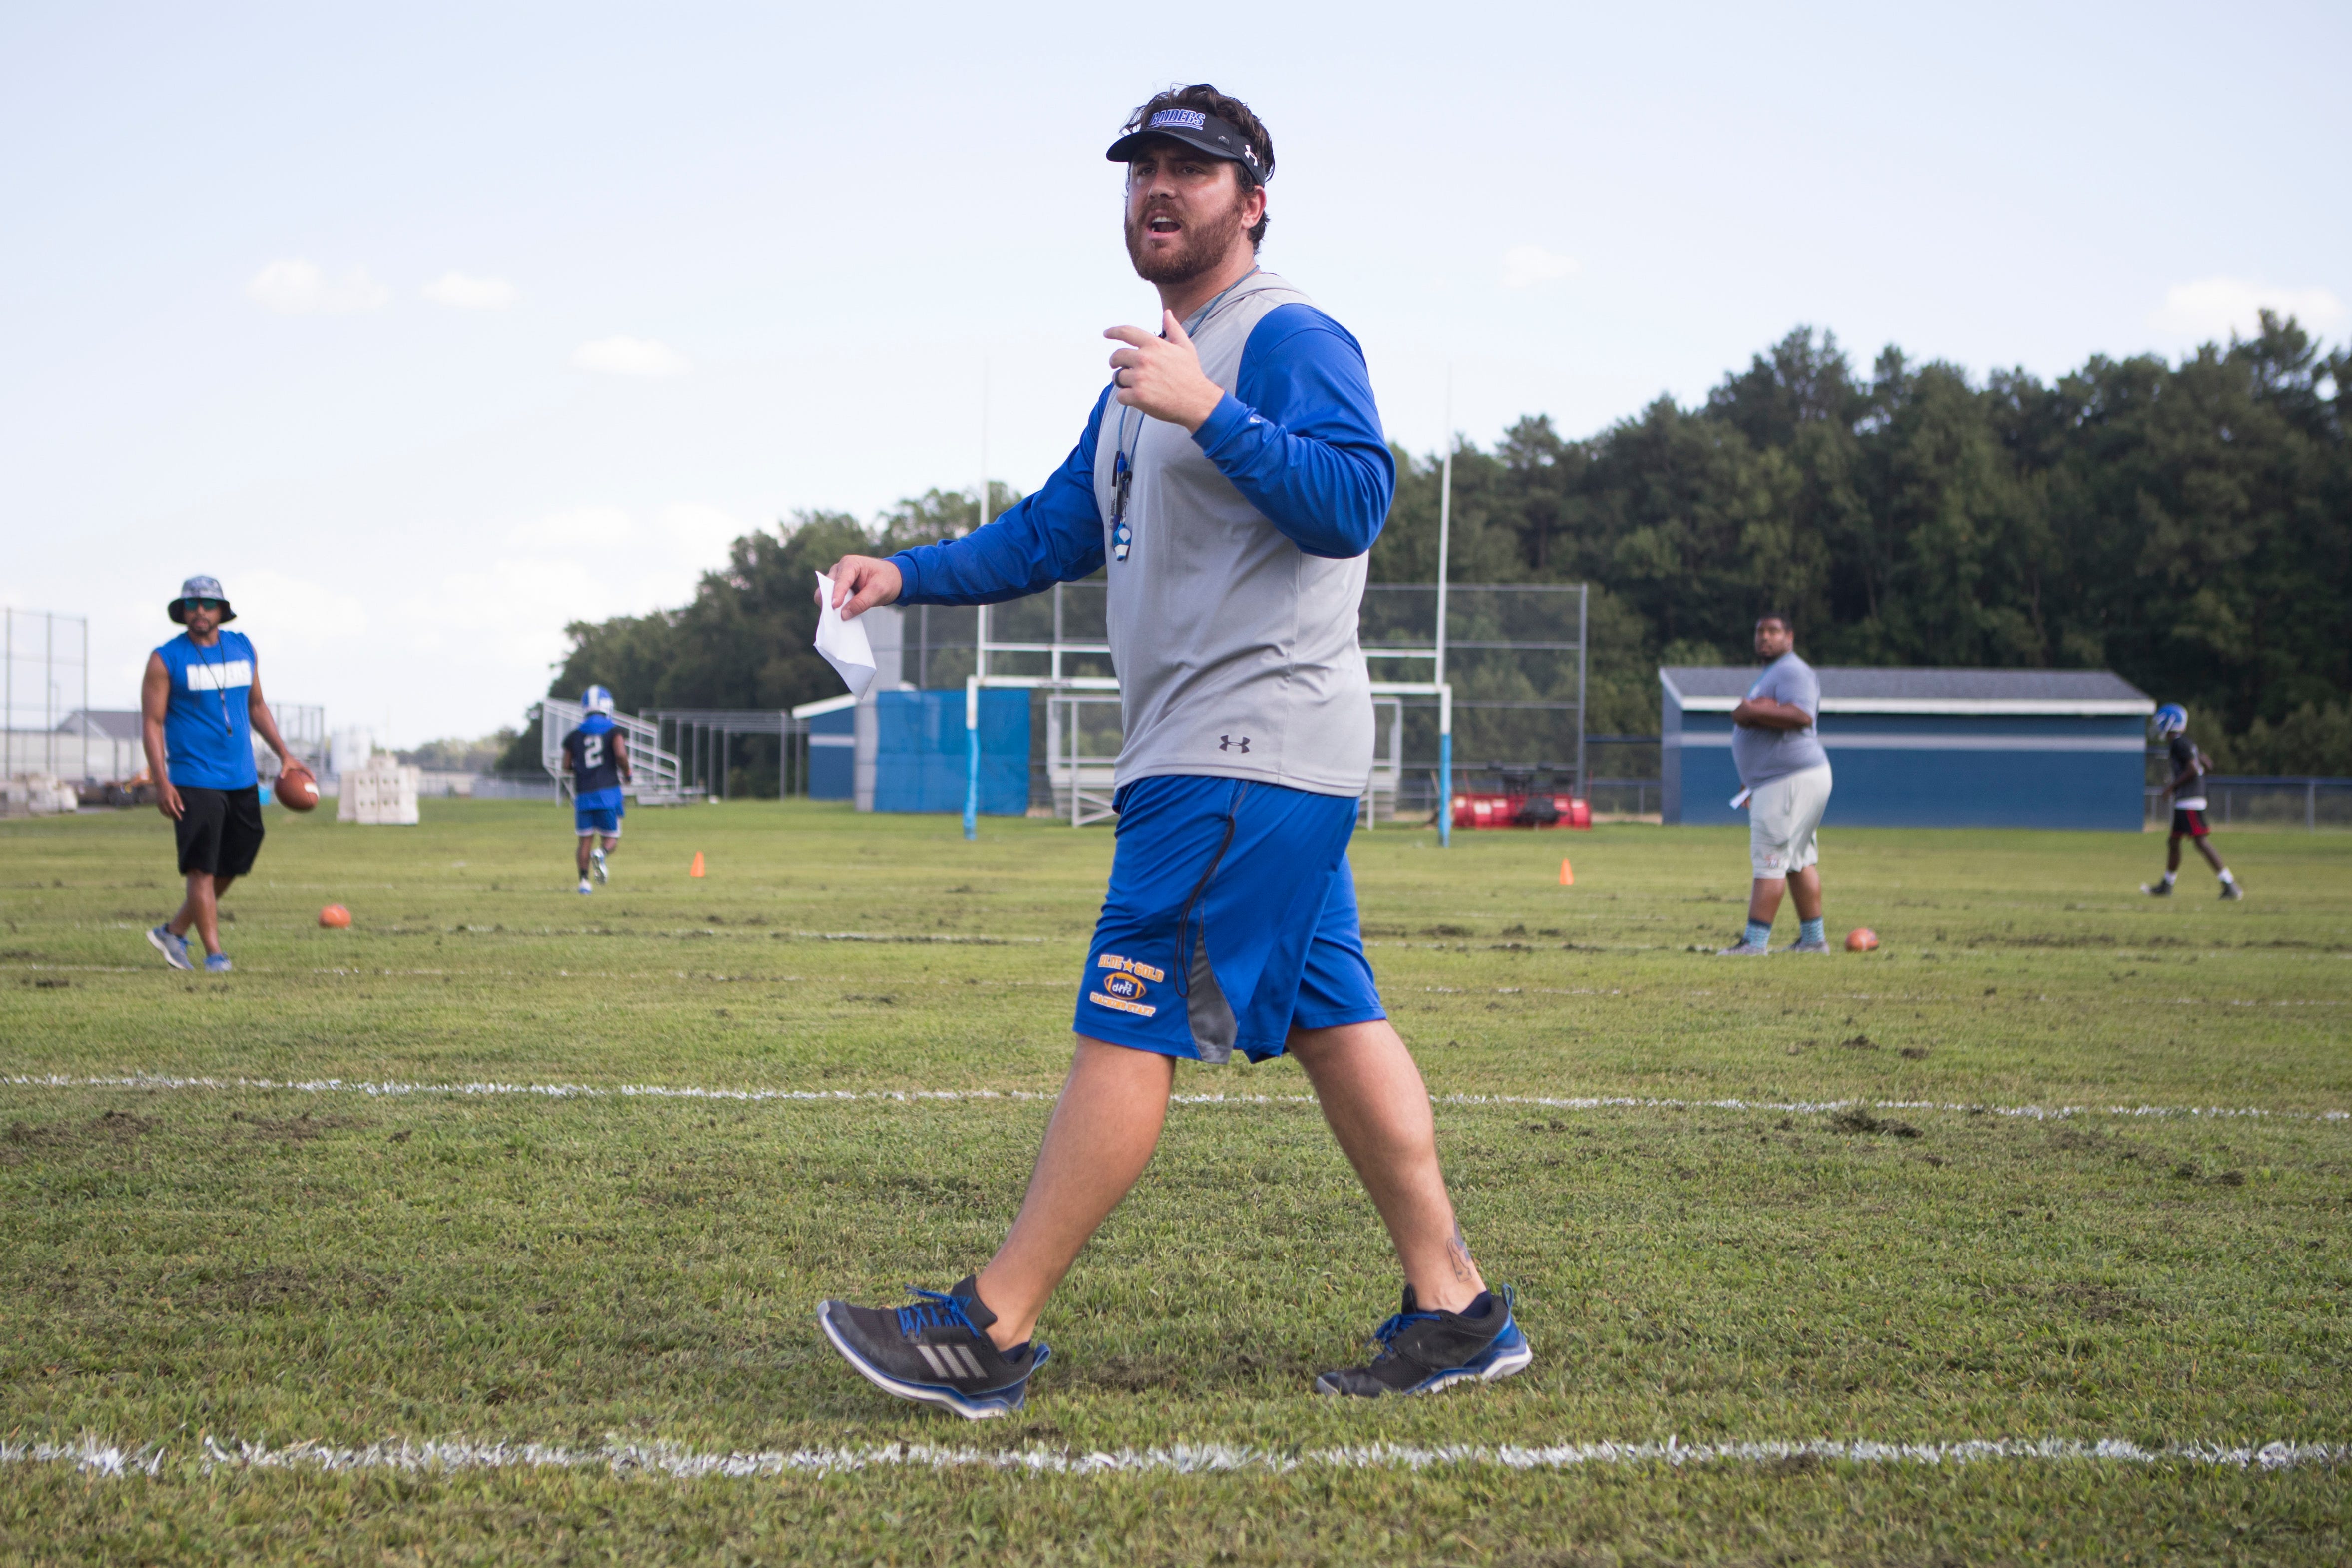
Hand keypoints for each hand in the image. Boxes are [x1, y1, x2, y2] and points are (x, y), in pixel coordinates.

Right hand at [156, 781, 183, 820]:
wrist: (161, 784)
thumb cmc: (170, 789)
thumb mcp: (176, 795)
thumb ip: (179, 802)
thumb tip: (182, 810)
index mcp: (168, 800)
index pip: (173, 810)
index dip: (177, 815)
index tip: (180, 818)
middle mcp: (163, 802)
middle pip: (168, 812)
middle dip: (173, 816)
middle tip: (178, 819)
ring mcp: (159, 803)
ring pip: (164, 812)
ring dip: (169, 816)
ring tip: (174, 817)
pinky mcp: (158, 803)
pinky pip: (161, 810)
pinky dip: (165, 813)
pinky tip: (169, 814)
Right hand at [820, 555, 901, 618]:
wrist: (891, 579)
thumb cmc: (886, 579)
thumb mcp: (879, 590)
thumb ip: (862, 602)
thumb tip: (844, 614)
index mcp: (850, 563)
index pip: (841, 580)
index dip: (837, 593)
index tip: (834, 606)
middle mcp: (840, 569)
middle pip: (827, 585)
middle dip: (829, 600)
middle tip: (832, 616)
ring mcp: (837, 579)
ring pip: (825, 593)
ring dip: (828, 605)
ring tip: (834, 618)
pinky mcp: (838, 589)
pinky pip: (830, 599)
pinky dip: (833, 608)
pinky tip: (838, 616)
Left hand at [1105, 311, 1223, 431]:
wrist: (1197, 402)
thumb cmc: (1191, 374)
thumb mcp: (1185, 348)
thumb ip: (1173, 329)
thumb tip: (1167, 313)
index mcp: (1154, 345)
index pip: (1127, 332)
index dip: (1114, 332)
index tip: (1107, 333)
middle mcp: (1144, 359)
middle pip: (1117, 356)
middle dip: (1115, 362)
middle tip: (1120, 368)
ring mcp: (1140, 378)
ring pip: (1118, 378)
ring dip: (1125, 383)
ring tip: (1139, 387)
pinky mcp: (1138, 396)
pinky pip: (1121, 396)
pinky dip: (1127, 398)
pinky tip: (1139, 400)